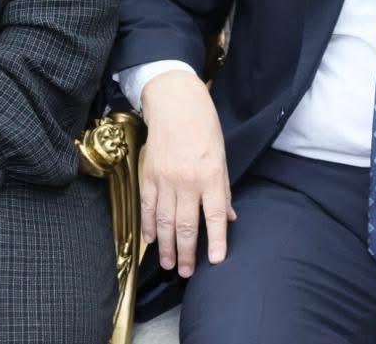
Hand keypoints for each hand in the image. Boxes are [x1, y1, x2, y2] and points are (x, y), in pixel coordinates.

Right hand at [139, 70, 235, 277]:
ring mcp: (164, 179)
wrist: (174, 102)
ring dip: (166, 246)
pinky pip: (147, 207)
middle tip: (187, 272)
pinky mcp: (148, 175)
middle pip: (185, 225)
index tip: (216, 261)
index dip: (216, 240)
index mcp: (210, 175)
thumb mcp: (222, 156)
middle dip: (187, 252)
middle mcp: (187, 181)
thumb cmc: (203, 126)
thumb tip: (229, 217)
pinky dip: (148, 226)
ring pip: (164, 221)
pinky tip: (150, 241)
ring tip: (169, 264)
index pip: (214, 216)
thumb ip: (223, 189)